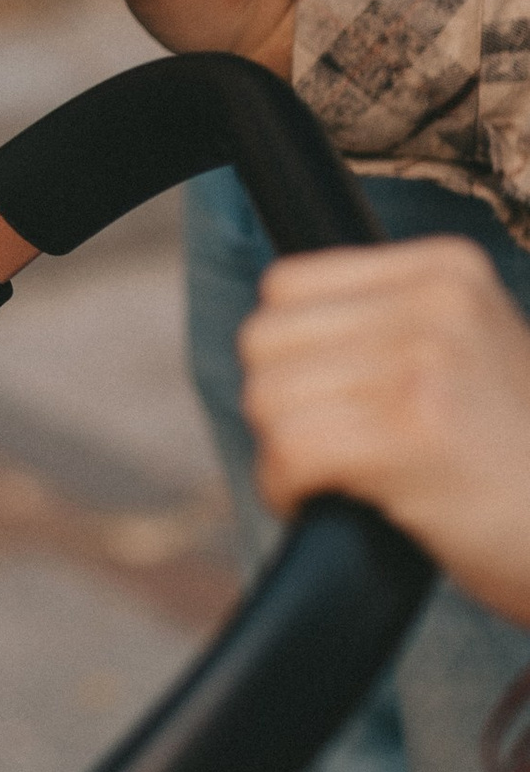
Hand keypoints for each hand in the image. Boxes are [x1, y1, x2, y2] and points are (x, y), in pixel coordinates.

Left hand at [240, 236, 529, 621]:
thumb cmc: (516, 457)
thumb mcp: (470, 349)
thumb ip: (388, 322)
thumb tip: (275, 332)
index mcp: (446, 268)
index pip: (288, 283)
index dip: (284, 352)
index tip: (315, 397)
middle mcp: (436, 302)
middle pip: (266, 339)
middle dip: (276, 402)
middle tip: (320, 444)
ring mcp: (425, 364)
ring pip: (267, 397)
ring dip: (280, 452)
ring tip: (329, 476)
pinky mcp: (412, 436)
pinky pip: (287, 451)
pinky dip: (285, 489)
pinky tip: (317, 503)